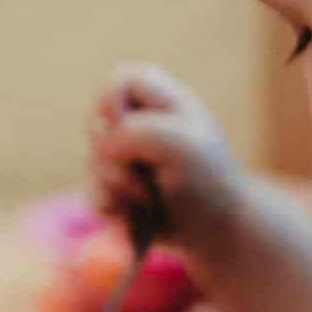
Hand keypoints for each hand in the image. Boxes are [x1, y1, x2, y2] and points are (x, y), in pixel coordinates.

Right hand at [89, 63, 244, 250]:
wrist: (218, 231)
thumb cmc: (208, 181)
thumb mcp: (181, 146)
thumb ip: (135, 132)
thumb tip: (101, 150)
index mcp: (160, 98)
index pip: (118, 80)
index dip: (114, 102)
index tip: (129, 127)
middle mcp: (138, 123)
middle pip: (97, 123)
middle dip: (117, 152)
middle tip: (152, 170)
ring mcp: (125, 157)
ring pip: (94, 163)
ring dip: (121, 185)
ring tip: (153, 197)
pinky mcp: (117, 191)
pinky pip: (95, 195)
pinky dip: (115, 208)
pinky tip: (139, 214)